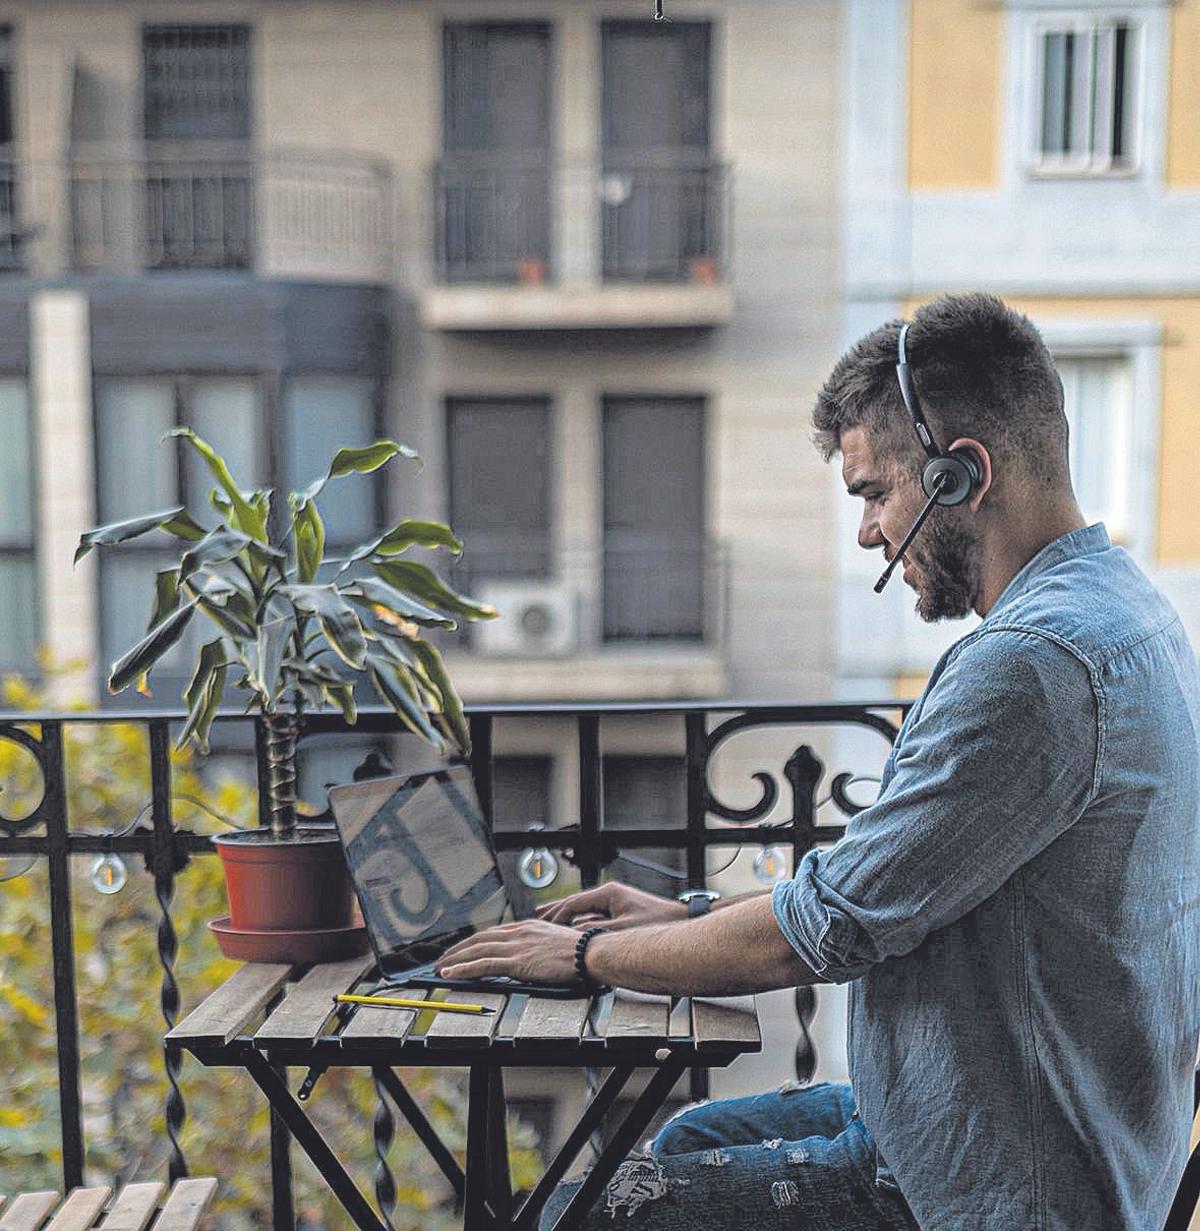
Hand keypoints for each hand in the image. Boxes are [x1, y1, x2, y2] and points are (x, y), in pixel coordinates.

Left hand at [436, 920, 579, 983]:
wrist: (590, 953)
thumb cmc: (580, 951)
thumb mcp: (554, 942)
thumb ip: (538, 946)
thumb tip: (531, 956)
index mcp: (526, 927)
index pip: (492, 933)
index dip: (473, 942)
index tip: (462, 949)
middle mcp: (518, 933)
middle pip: (479, 939)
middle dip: (458, 950)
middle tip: (443, 959)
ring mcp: (516, 946)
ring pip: (476, 950)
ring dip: (454, 960)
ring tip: (440, 968)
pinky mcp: (516, 962)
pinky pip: (483, 965)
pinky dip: (463, 969)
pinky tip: (451, 974)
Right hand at [535, 881, 685, 931]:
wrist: (682, 919)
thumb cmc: (657, 924)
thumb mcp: (623, 931)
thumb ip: (597, 933)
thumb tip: (574, 936)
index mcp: (608, 893)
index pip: (573, 904)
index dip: (556, 917)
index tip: (542, 928)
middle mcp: (610, 894)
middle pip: (575, 902)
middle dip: (555, 911)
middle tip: (536, 918)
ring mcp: (615, 901)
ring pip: (583, 908)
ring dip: (566, 915)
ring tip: (547, 918)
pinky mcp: (622, 909)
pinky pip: (593, 914)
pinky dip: (579, 920)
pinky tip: (572, 928)